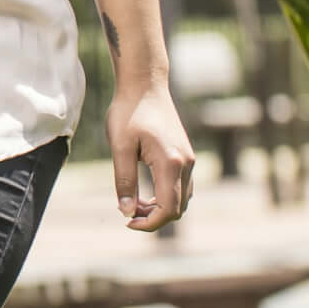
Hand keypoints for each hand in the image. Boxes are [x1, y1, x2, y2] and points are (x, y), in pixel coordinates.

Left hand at [109, 81, 195, 230]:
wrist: (144, 84)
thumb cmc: (128, 112)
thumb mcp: (120, 147)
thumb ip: (124, 181)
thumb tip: (127, 211)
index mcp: (171, 163)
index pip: (168, 209)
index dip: (149, 223)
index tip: (127, 221)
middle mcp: (186, 164)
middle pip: (178, 208)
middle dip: (154, 218)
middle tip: (127, 213)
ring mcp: (189, 160)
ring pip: (182, 199)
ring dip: (161, 208)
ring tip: (134, 202)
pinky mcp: (186, 155)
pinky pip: (182, 187)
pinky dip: (167, 196)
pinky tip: (146, 192)